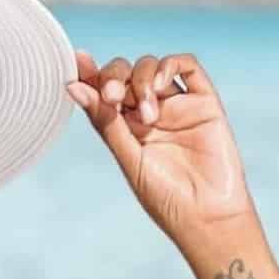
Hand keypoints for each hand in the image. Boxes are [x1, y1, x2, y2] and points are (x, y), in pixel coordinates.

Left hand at [67, 50, 257, 241]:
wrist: (207, 216)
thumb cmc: (165, 197)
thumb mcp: (129, 159)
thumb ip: (105, 121)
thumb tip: (72, 87)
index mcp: (126, 130)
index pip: (103, 93)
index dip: (90, 74)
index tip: (78, 62)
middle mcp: (149, 114)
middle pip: (124, 74)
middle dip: (114, 77)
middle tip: (112, 96)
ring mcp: (176, 106)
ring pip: (151, 67)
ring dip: (141, 81)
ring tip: (149, 117)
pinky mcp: (203, 102)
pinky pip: (187, 66)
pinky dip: (168, 65)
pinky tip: (160, 84)